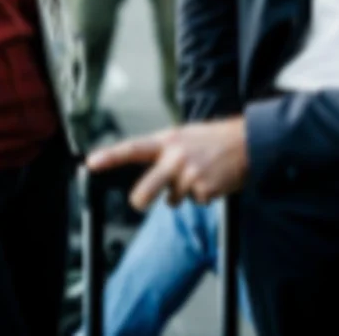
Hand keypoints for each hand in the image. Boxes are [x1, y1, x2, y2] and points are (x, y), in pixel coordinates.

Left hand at [87, 118, 249, 210]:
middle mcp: (175, 156)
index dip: (110, 156)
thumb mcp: (185, 137)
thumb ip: (164, 152)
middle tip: (139, 201)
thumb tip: (146, 174)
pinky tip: (213, 179)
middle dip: (141, 199)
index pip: (133, 148)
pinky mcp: (204, 188)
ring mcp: (189, 174)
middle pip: (145, 190)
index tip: (92, 163)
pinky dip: (203, 195)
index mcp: (168, 141)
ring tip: (201, 174)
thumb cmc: (213, 140)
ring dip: (185, 193)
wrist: (247, 142)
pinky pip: (196, 201)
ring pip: (173, 199)